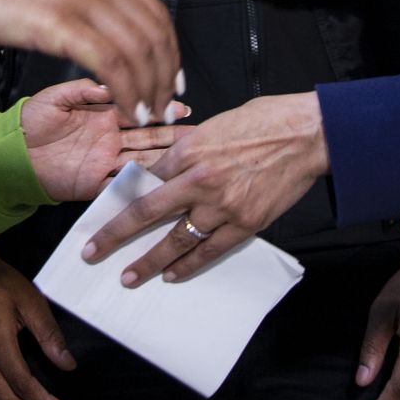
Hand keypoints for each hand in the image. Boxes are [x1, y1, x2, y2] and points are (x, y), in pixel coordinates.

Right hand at [0, 0, 182, 126]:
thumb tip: (111, 29)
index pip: (156, 13)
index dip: (170, 52)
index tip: (171, 81)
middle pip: (153, 35)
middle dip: (163, 77)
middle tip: (162, 106)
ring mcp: (82, 0)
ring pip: (136, 53)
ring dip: (147, 90)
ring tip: (144, 115)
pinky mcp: (60, 24)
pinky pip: (109, 64)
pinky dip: (125, 90)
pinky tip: (125, 108)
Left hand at [21, 79, 188, 201]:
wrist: (11, 154)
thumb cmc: (30, 123)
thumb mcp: (56, 97)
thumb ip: (83, 89)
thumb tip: (109, 86)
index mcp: (105, 116)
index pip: (140, 111)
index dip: (162, 110)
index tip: (184, 109)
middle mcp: (111, 139)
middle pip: (151, 139)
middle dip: (176, 139)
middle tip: (200, 140)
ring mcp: (106, 163)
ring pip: (144, 163)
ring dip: (166, 164)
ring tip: (191, 165)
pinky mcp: (95, 185)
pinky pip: (122, 188)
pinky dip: (141, 187)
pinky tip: (161, 187)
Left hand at [83, 92, 328, 284]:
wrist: (306, 135)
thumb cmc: (264, 122)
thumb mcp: (215, 126)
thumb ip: (187, 151)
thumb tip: (165, 171)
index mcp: (189, 150)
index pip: (146, 178)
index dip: (122, 196)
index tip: (104, 211)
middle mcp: (200, 180)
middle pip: (147, 212)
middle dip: (116, 235)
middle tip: (92, 253)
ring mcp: (222, 205)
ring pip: (176, 240)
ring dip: (149, 262)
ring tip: (128, 277)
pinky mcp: (245, 223)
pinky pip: (210, 250)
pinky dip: (189, 265)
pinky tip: (171, 275)